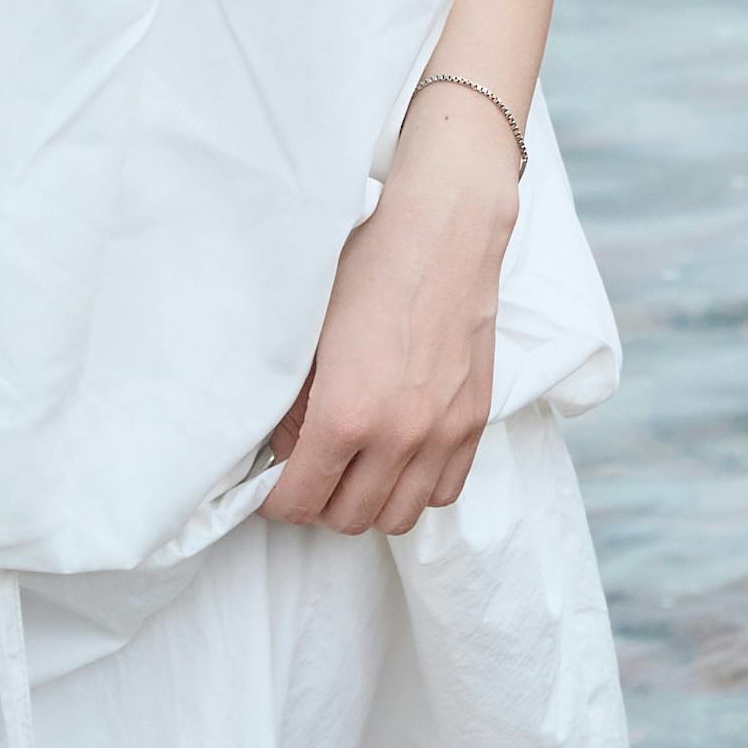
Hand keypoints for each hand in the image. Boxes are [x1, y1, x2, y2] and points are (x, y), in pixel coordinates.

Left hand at [257, 90, 523, 534]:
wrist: (444, 229)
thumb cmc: (369, 267)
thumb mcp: (309, 333)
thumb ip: (294, 406)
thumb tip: (286, 451)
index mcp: (346, 414)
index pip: (300, 501)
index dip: (276, 502)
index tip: (271, 487)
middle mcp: (398, 435)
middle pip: (348, 518)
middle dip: (319, 503)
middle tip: (309, 473)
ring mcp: (443, 432)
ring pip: (398, 516)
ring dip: (369, 503)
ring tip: (354, 472)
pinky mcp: (475, 420)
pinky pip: (444, 491)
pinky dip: (416, 488)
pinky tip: (398, 459)